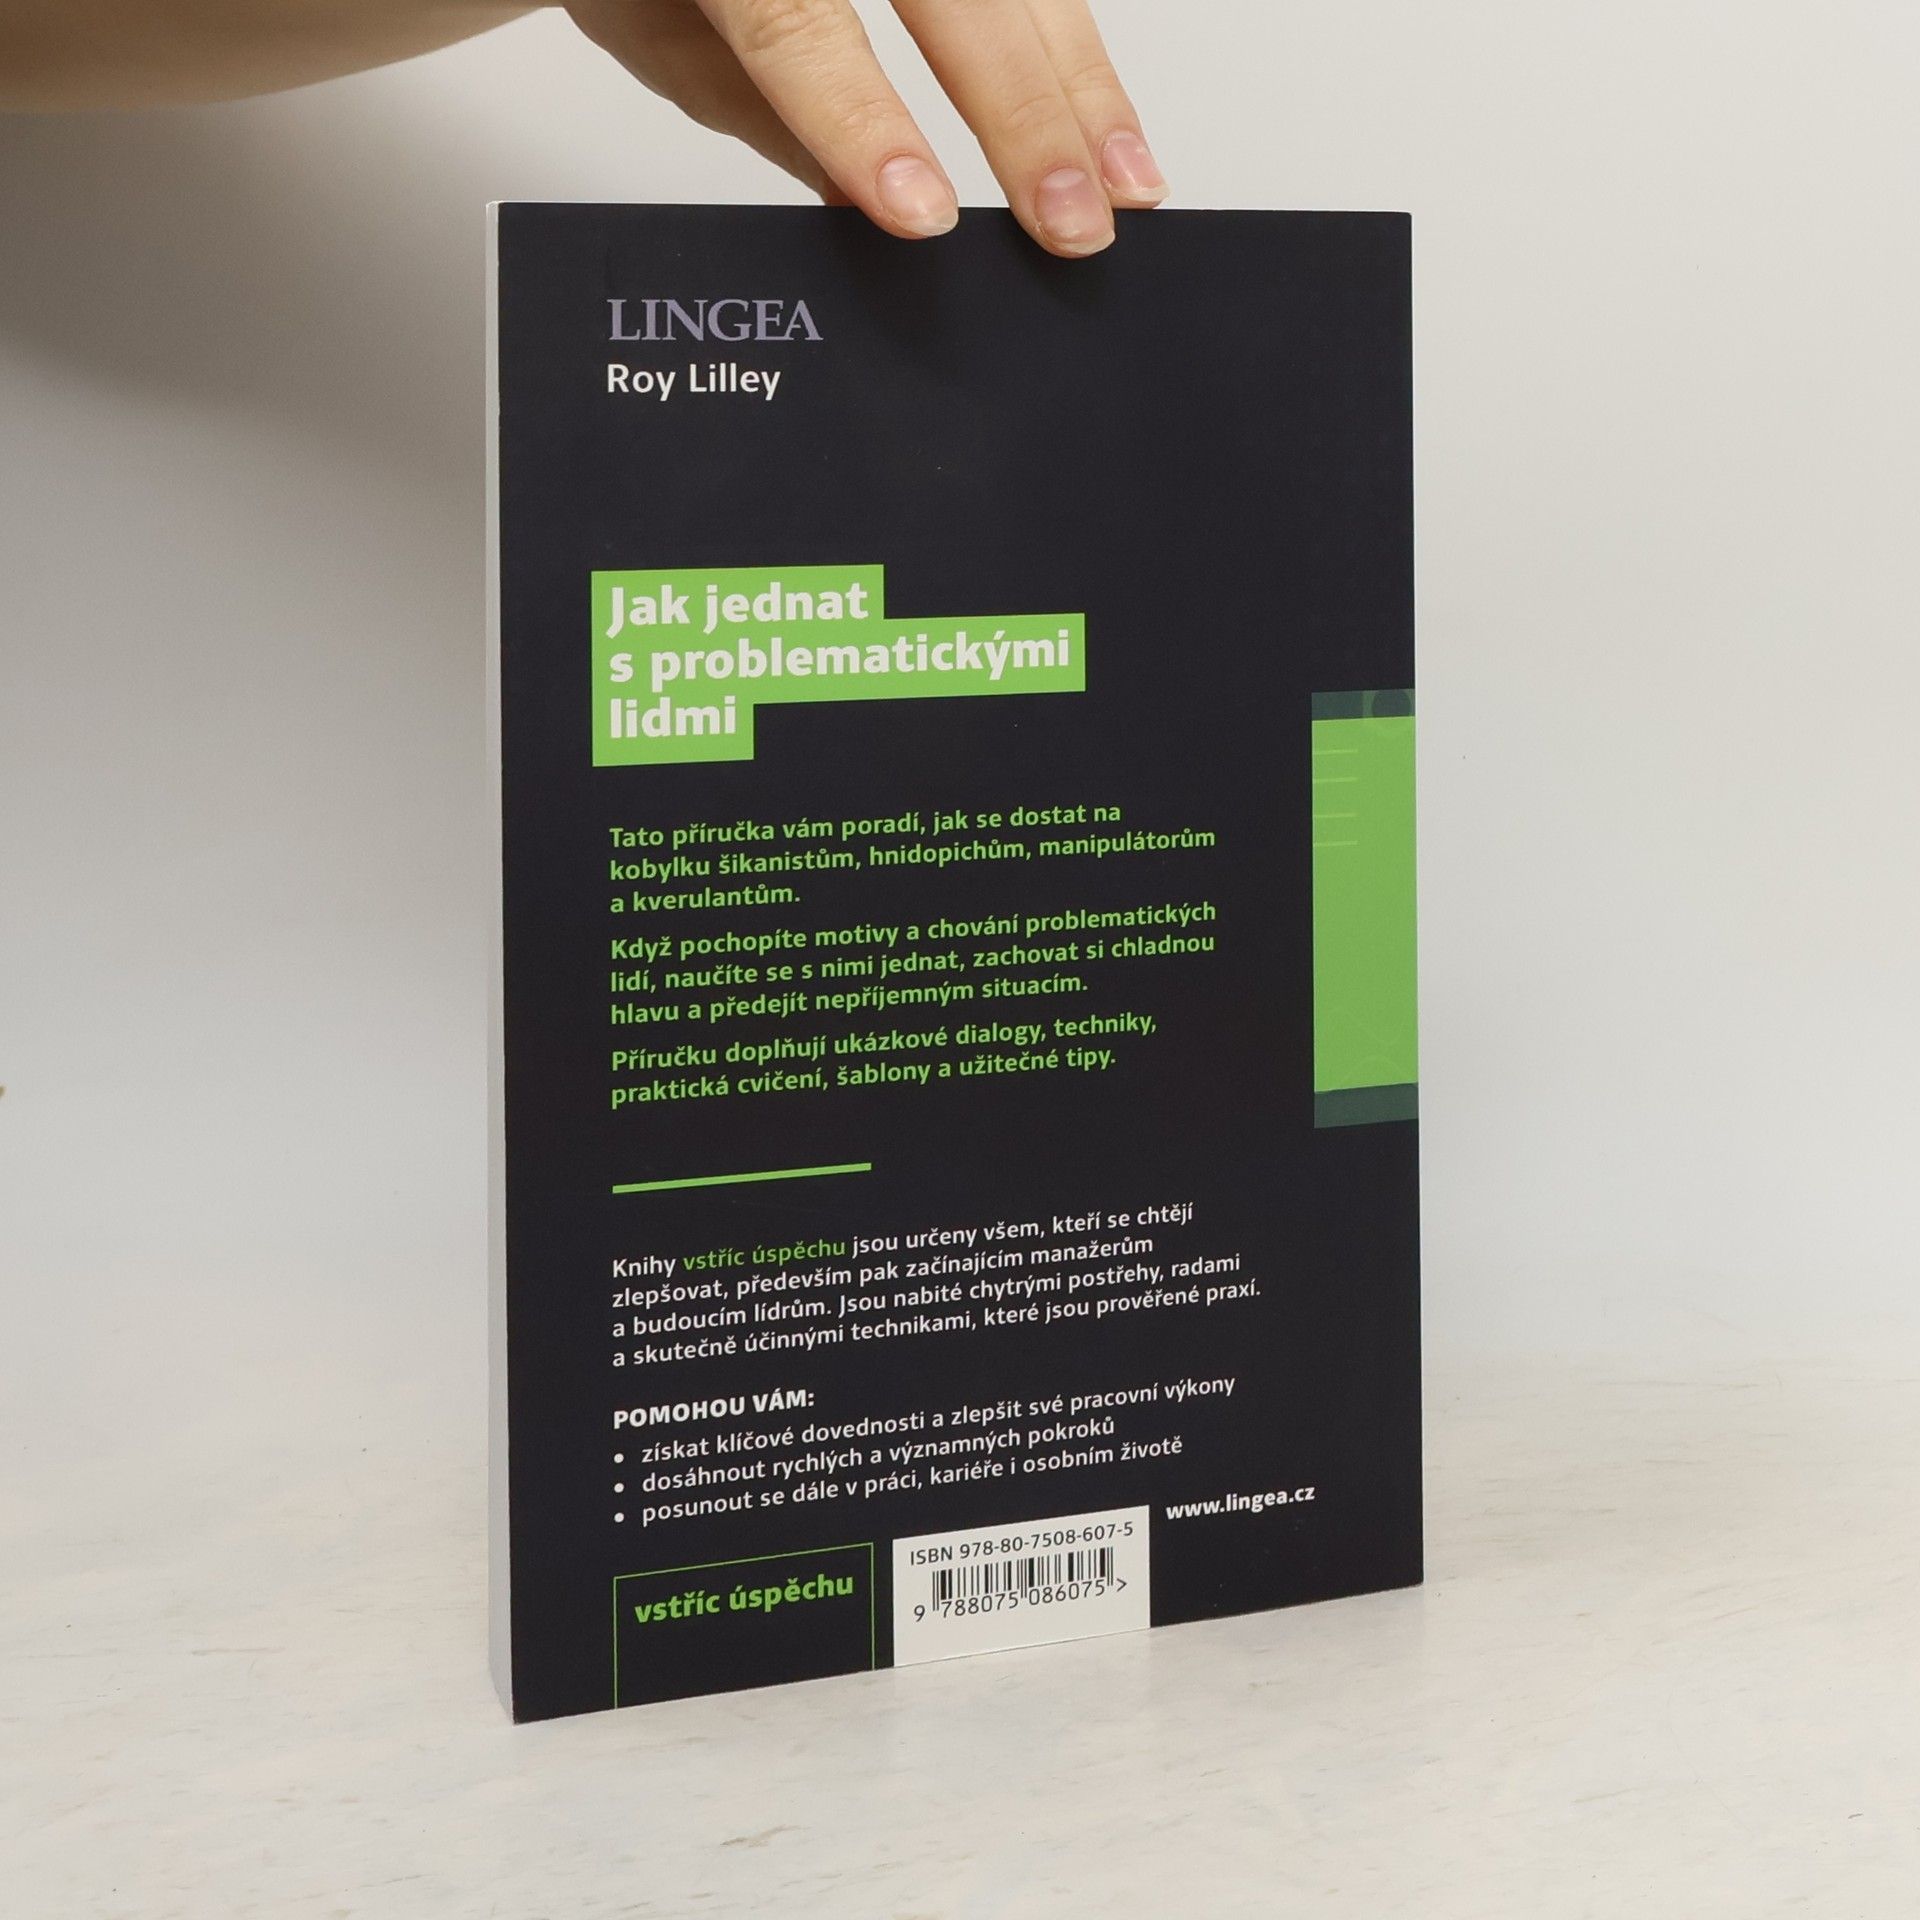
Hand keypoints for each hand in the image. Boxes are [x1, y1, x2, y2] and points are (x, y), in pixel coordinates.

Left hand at [565, 0, 1166, 256]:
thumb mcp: (669, 35)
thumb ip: (770, 110)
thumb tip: (863, 207)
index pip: (799, 24)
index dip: (862, 122)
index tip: (921, 213)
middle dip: (1025, 115)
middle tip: (1071, 226)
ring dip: (1085, 86)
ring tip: (1126, 188)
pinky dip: (1078, 47)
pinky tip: (1110, 123)